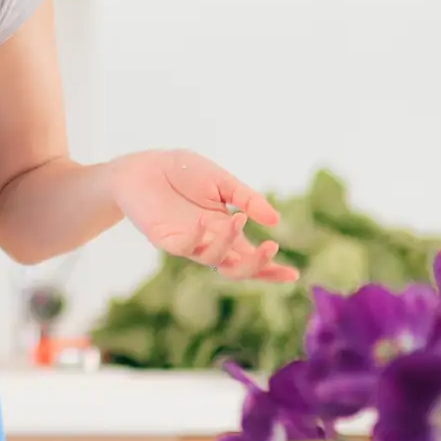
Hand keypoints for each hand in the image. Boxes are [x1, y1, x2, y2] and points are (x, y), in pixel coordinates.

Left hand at [109, 150, 298, 282]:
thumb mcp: (223, 182)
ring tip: (238, 218)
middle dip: (256, 266)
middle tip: (271, 249)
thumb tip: (274, 219)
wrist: (145, 166)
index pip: (251, 256)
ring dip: (229, 243)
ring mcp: (188, 242)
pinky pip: (185, 247)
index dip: (271, 269)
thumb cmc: (183, 173)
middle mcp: (210, 242)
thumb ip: (247, 199)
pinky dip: (198, 237)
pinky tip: (205, 221)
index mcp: (226, 231)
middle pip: (236, 269)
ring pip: (213, 260)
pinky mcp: (166, 239)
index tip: (294, 275)